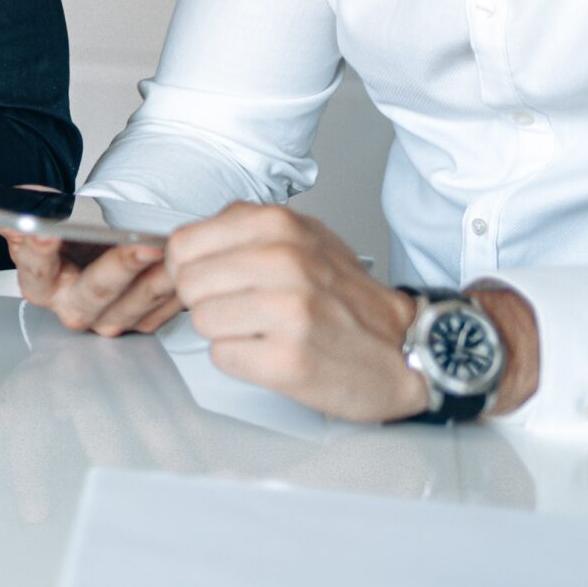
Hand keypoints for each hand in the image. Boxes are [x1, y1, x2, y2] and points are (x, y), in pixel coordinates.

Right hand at [3, 231, 178, 336]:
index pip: (34, 267)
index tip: (44, 234)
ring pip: (134, 306)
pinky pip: (162, 312)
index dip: (38, 250)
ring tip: (173, 252)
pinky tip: (186, 267)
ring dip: (157, 281)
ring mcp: (107, 319)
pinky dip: (175, 291)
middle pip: (93, 293)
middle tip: (138, 243)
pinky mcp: (141, 323)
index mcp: (37, 282)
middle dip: (118, 267)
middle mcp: (70, 306)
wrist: (96, 253)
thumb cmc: (65, 233)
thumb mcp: (33, 213)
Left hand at [164, 202, 427, 421]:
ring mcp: (288, 312)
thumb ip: (243, 229)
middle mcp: (284, 262)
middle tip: (241, 308)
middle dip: (205, 300)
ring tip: (263, 330)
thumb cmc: (346, 296)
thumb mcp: (302, 236)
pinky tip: (273, 352)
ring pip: (201, 320)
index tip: (207, 279)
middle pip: (188, 284)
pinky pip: (222, 356)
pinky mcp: (288, 360)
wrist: (404, 348)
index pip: (184, 244)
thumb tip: (183, 242)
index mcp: (279, 226)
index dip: (186, 267)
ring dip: (225, 331)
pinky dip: (241, 359)